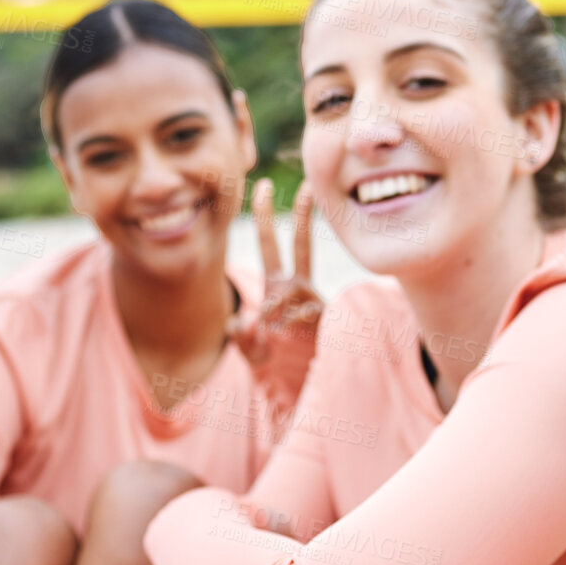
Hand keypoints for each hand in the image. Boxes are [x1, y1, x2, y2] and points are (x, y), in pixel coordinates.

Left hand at [226, 178, 321, 363]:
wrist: (299, 380)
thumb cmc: (273, 357)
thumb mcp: (249, 348)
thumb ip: (241, 337)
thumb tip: (241, 324)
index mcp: (275, 283)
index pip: (268, 242)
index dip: (263, 214)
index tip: (263, 184)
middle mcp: (296, 284)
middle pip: (301, 243)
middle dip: (304, 214)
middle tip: (308, 186)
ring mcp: (312, 299)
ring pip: (292, 286)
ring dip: (275, 306)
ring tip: (270, 331)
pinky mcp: (324, 316)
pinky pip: (303, 312)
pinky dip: (288, 324)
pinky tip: (284, 336)